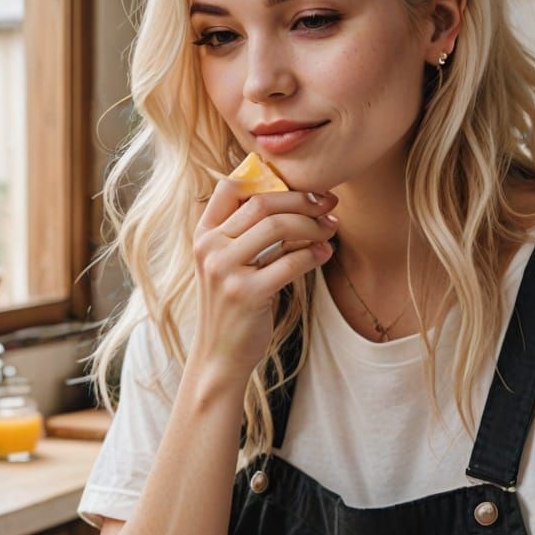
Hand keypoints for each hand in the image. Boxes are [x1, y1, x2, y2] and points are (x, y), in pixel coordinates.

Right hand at [189, 182, 338, 378]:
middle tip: (329, 203)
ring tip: (331, 228)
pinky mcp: (246, 294)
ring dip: (312, 225)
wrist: (220, 355)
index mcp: (203, 234)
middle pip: (262, 203)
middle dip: (302, 200)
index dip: (269, 179)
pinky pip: (290, 262)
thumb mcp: (229, 263)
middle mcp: (209, 247)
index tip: (302, 188)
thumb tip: (296, 200)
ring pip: (278, 227)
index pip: (231, 187)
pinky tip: (325, 253)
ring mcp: (224, 271)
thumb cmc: (233, 305)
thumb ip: (247, 233)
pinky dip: (314, 254)